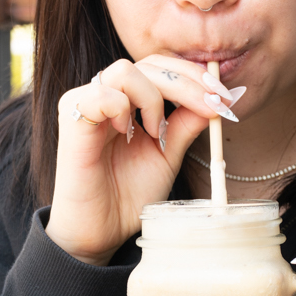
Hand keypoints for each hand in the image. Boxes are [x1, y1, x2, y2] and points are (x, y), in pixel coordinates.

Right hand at [46, 55, 241, 265]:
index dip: (193, 76)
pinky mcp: (71, 118)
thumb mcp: (168, 156)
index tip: (223, 98)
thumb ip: (186, 126)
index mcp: (127, 100)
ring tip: (157, 133)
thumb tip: (216, 101)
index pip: (160, 67)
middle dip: (188, 82)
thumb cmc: (127, 194)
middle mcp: (104, 94)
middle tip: (212, 106)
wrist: (100, 231)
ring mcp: (85, 103)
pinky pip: (101, 94)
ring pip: (125, 70)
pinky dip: (122, 109)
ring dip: (152, 99)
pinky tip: (128, 133)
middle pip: (149, 64)